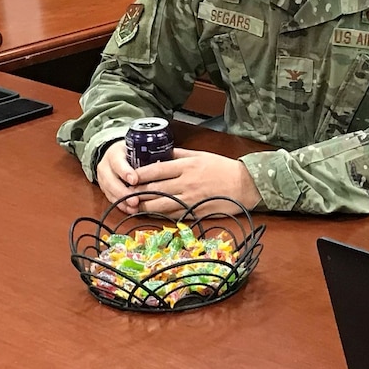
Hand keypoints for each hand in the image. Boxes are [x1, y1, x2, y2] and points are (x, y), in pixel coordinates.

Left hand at [103, 145, 261, 216]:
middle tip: (124, 194)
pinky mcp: (195, 213)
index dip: (139, 175)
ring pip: (161, 205)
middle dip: (137, 193)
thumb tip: (161, 154)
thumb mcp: (200, 155)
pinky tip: (151, 214)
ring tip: (133, 206)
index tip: (128, 176)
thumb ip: (179, 155)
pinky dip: (160, 214)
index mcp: (186, 167)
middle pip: (155, 189)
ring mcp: (190, 200)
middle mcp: (186, 183)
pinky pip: (173, 215)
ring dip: (145, 206)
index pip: (156, 170)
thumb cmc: (222, 168)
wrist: (243, 185)